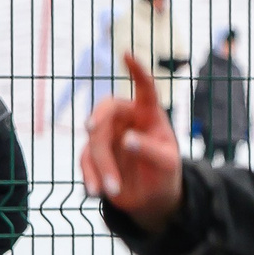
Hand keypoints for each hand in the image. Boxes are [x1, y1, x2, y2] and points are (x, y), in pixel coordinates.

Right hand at [81, 54, 184, 228]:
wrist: (153, 199)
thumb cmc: (166, 174)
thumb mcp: (167, 164)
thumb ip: (150, 150)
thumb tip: (126, 140)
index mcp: (149, 115)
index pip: (145, 88)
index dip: (138, 71)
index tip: (127, 54)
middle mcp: (126, 120)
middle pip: (106, 111)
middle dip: (98, 119)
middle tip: (92, 129)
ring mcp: (108, 137)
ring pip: (94, 141)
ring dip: (101, 165)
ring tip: (113, 189)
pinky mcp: (95, 155)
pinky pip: (86, 161)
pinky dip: (91, 176)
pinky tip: (96, 191)